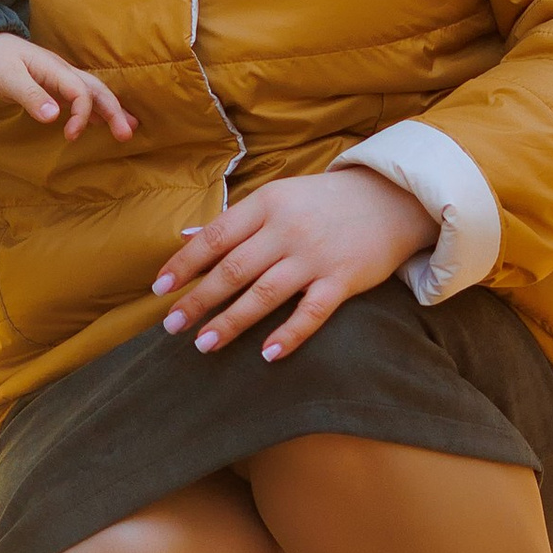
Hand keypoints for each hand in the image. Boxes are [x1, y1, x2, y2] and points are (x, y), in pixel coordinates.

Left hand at [0, 31, 135, 141]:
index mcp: (54, 68)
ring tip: (127, 129)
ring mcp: (59, 78)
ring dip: (110, 110)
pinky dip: (94, 110)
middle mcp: (62, 72)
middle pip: (96, 90)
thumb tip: (55, 117)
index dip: (82, 114)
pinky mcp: (52, 85)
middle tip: (126, 136)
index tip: (70, 136)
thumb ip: (31, 96)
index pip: (81, 92)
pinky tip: (100, 122)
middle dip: (114, 111)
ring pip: (93, 92)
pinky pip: (80, 97)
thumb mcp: (7, 79)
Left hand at [152, 167, 436, 360]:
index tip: (159, 289)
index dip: (184, 265)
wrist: (392, 199)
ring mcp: (316, 256)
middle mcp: (287, 229)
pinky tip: (266, 355)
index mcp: (267, 204)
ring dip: (231, 322)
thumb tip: (184, 237)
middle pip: (232, 269)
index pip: (215, 237)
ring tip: (204, 345)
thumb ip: (233, 221)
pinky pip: (311, 313)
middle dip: (199, 300)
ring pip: (264, 294)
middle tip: (171, 326)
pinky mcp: (343, 280)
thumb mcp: (277, 198)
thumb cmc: (324, 202)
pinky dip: (289, 335)